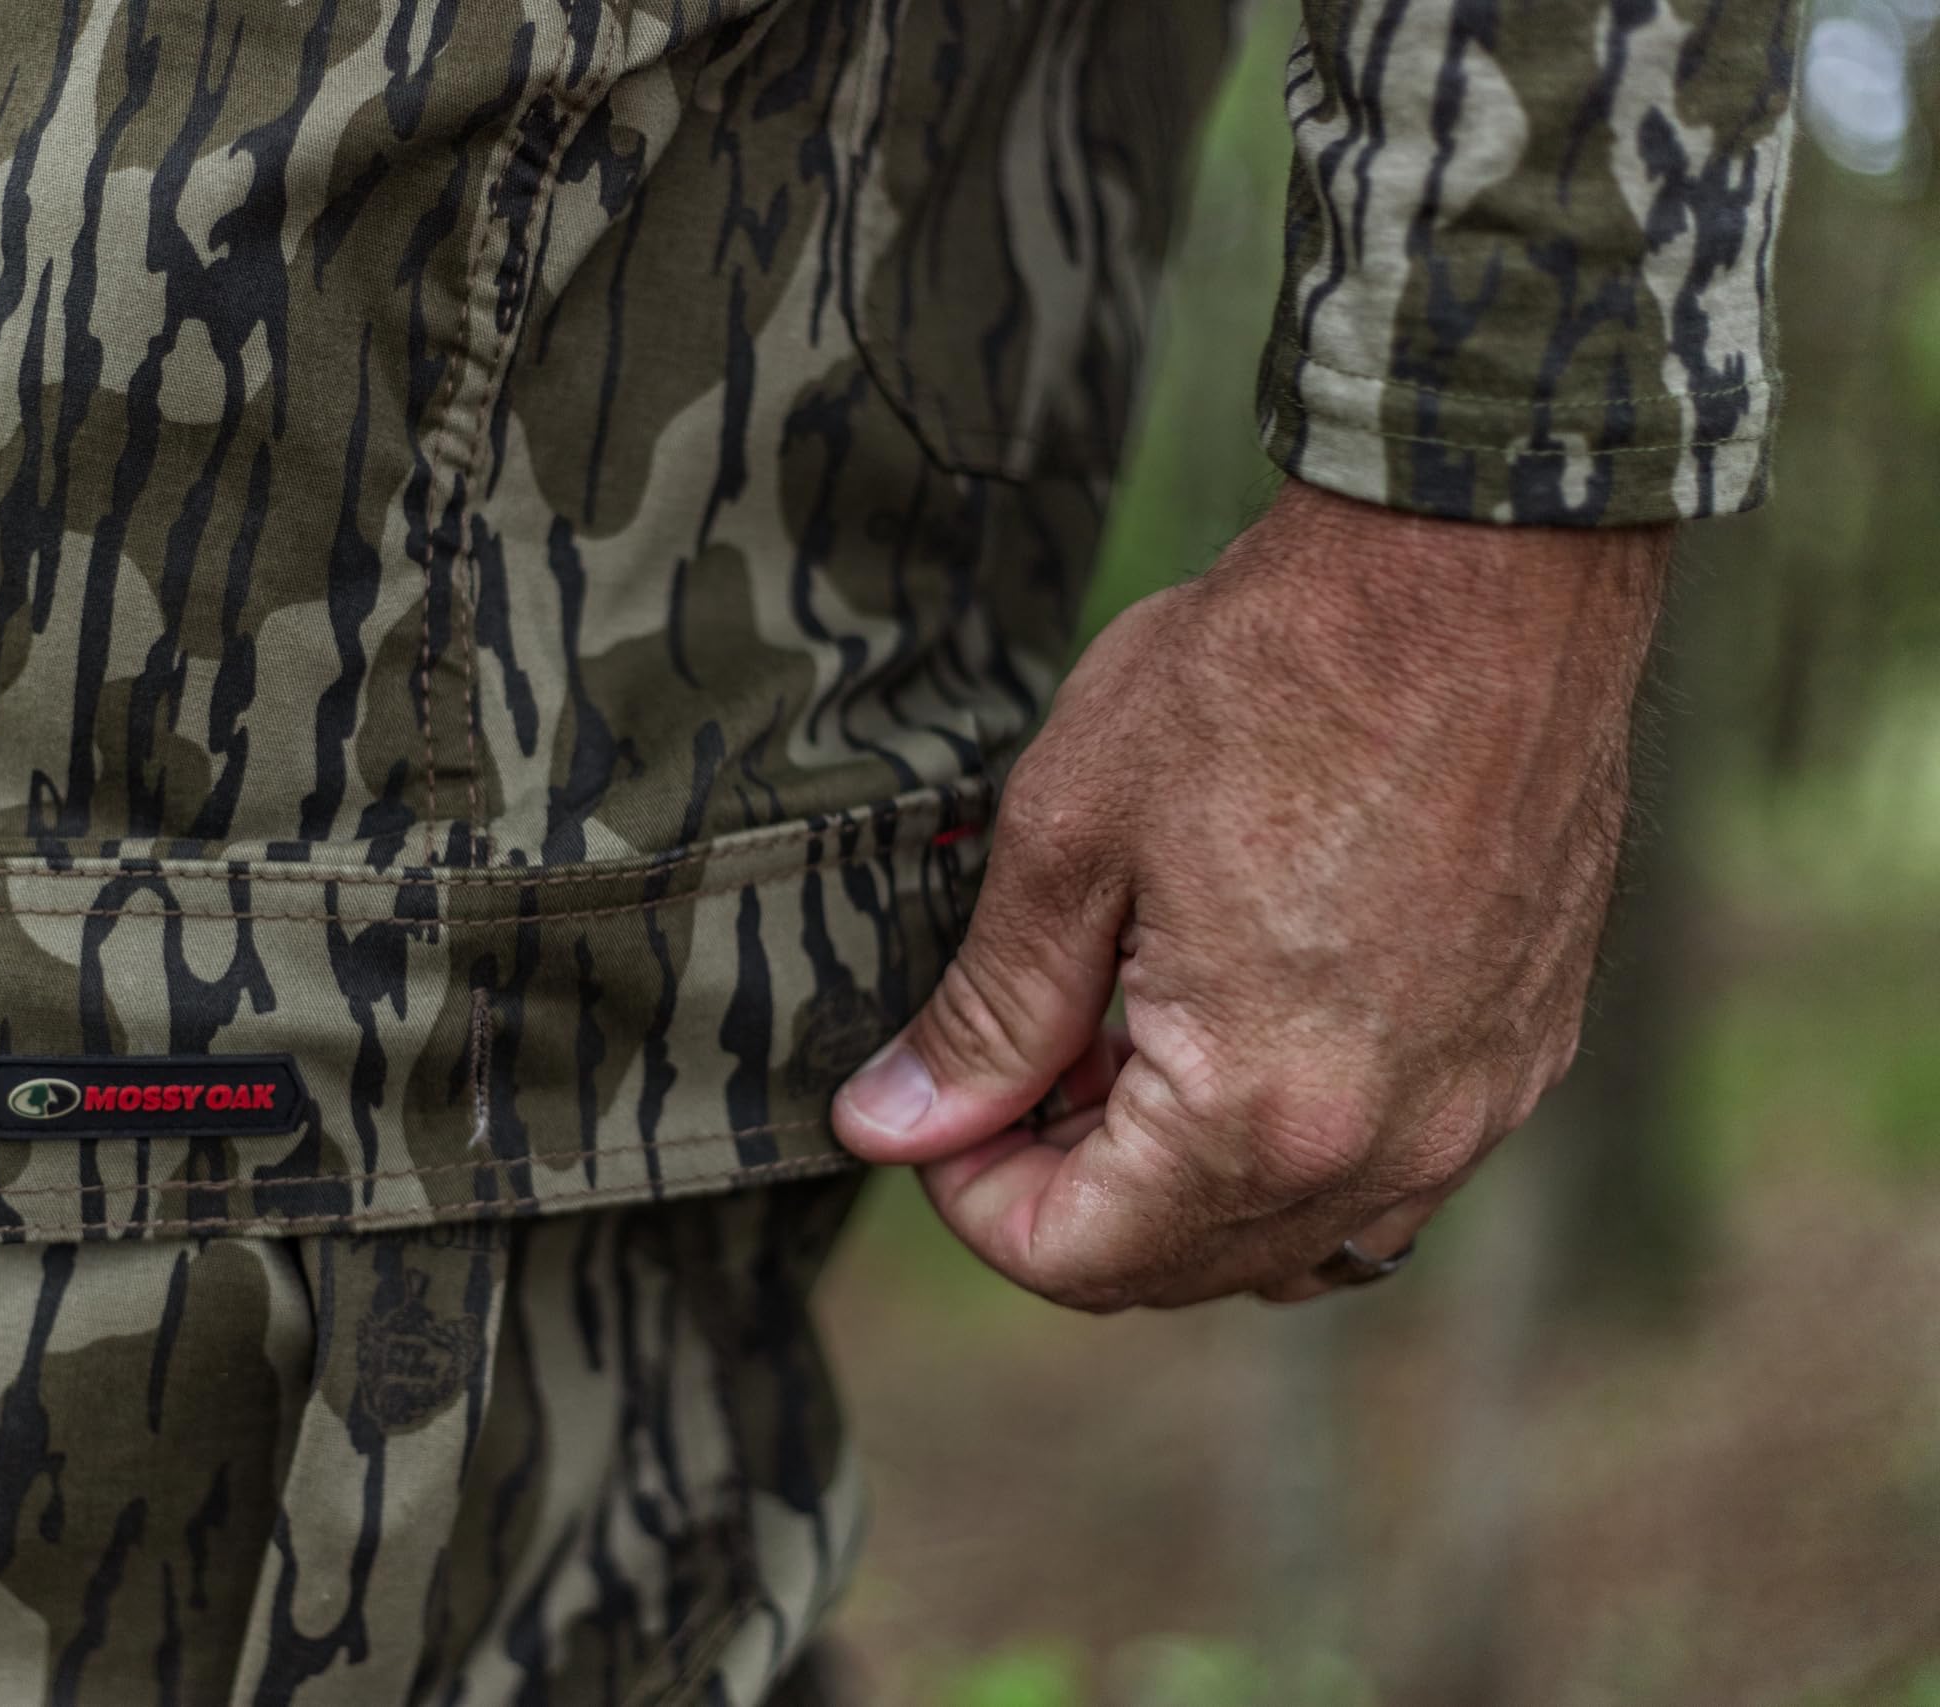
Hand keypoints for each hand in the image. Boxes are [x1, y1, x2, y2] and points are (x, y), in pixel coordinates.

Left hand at [832, 480, 1671, 1307]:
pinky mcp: (1526, 1048)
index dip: (969, 1199)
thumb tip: (892, 1125)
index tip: (931, 1110)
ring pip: (1291, 1238)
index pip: (1078, 1259)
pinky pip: (1387, 1172)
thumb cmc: (1266, 676)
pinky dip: (1288, 1143)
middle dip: (1067, 1189)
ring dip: (1178, 1180)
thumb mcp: (1068, 837)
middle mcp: (1388, 1146)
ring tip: (1116, 1040)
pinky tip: (1236, 1021)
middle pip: (1181, 1268)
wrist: (1482, 567)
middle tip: (1010, 1062)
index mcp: (1260, 1112)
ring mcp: (1477, 1105)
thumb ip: (984, 1015)